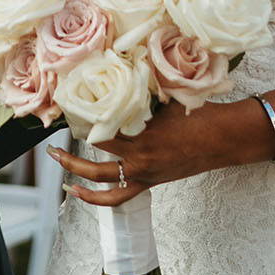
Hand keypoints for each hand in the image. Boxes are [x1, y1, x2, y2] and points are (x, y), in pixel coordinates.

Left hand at [49, 97, 274, 205]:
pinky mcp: (148, 183)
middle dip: (69, 146)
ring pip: (99, 177)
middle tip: (51, 141)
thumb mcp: (168, 97)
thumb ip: (140, 94)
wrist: (224, 140)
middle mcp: (139, 155)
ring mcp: (143, 172)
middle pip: (93, 151)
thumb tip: (116, 76)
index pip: (101, 124)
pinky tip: (77, 192)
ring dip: (75, 170)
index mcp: (142, 131)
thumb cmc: (199, 114)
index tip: (65, 107)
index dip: (81, 116)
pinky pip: (116, 197)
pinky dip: (95, 198)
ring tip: (57, 164)